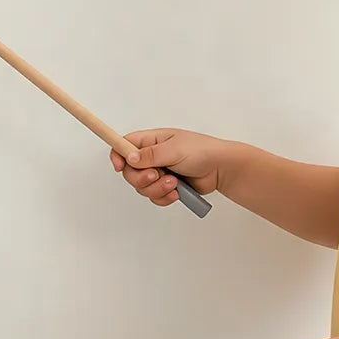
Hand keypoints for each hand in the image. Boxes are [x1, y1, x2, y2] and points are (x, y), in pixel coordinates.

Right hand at [109, 129, 228, 207]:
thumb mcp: (174, 149)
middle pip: (129, 171)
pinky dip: (164, 197)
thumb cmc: (202, 151)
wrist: (220, 169)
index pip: (124, 145)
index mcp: (151, 141)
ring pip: (141, 187)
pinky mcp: (166, 187)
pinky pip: (154, 197)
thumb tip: (130, 158)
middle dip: (141, 178)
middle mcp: (152, 156)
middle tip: (157, 175)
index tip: (119, 166)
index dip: (118, 156)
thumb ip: (151, 154)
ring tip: (174, 183)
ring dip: (156, 188)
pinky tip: (177, 191)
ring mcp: (158, 172)